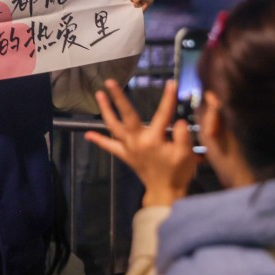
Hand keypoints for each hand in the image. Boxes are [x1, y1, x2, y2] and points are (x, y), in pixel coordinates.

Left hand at [85, 79, 198, 207]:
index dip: (168, 99)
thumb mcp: (186, 154)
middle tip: (109, 82)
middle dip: (118, 98)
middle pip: (126, 115)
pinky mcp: (125, 155)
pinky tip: (87, 135)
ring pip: (113, 126)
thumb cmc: (177, 173)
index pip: (163, 114)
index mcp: (154, 139)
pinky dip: (98, 140)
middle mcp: (137, 141)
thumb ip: (183, 136)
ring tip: (98, 94)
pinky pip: (110, 146)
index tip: (171, 83)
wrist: (165, 192)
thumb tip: (178, 121)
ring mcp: (129, 148)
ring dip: (105, 110)